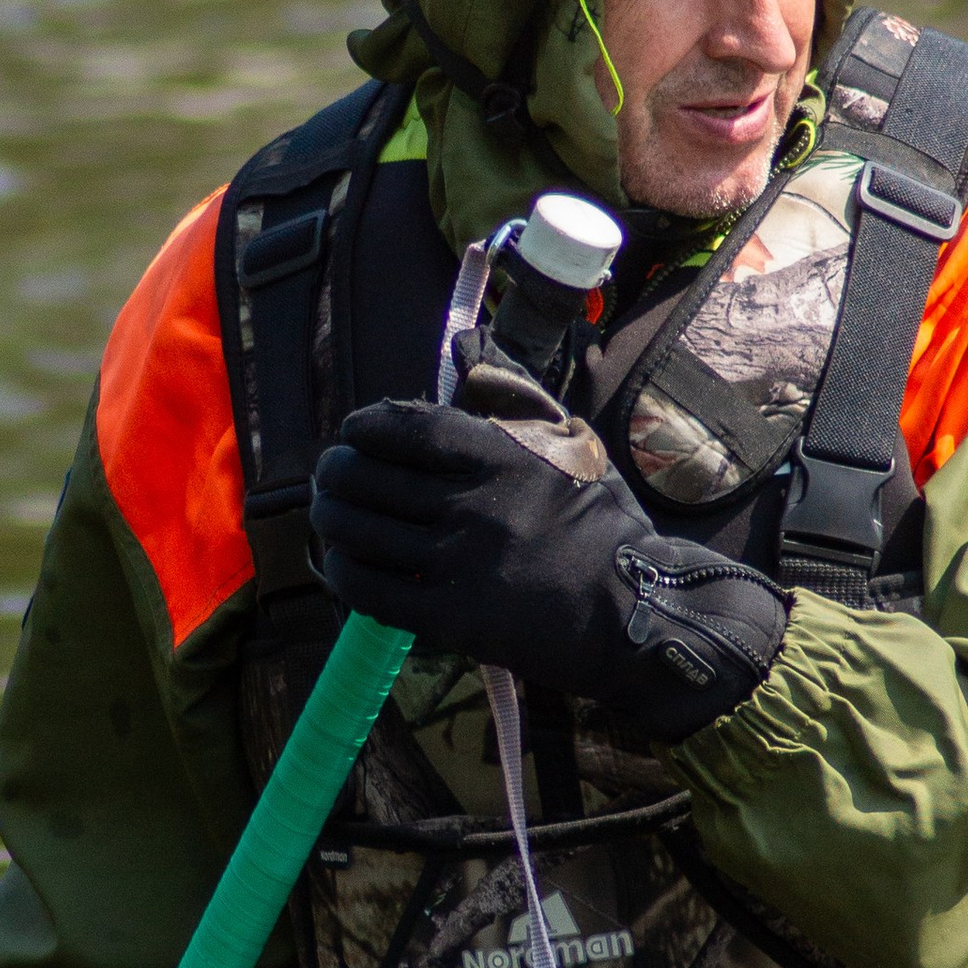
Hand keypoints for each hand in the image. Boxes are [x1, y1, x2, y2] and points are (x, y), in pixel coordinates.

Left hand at [310, 395, 786, 743]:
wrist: (639, 612)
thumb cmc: (605, 526)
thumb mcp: (571, 447)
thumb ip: (512, 400)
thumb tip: (463, 349)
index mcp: (507, 455)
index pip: (407, 428)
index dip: (364, 427)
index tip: (354, 432)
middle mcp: (478, 505)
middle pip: (369, 478)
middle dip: (336, 472)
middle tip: (331, 475)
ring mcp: (462, 564)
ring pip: (360, 532)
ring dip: (331, 518)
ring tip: (329, 514)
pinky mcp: (453, 619)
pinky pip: (371, 590)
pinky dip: (343, 572)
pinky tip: (340, 563)